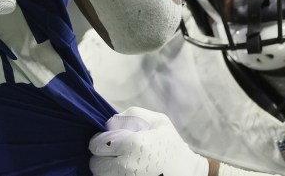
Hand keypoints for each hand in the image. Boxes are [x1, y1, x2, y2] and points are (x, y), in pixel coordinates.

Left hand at [89, 107, 208, 175]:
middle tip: (112, 153)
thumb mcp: (158, 121)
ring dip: (106, 169)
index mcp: (132, 144)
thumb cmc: (172, 145)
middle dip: (101, 157)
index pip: (96, 144)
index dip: (100, 141)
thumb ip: (131, 114)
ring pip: (100, 175)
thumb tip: (109, 123)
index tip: (108, 141)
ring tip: (119, 163)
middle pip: (95, 163)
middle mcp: (127, 165)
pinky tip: (125, 171)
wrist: (189, 174)